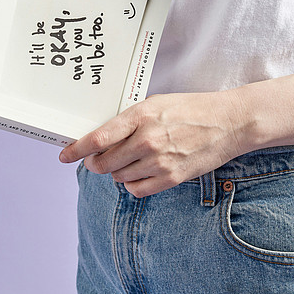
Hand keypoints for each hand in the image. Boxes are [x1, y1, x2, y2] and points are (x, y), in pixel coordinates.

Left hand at [59, 91, 249, 197]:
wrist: (229, 122)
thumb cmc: (192, 109)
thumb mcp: (156, 104)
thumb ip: (129, 121)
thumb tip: (102, 139)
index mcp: (141, 115)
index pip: (98, 138)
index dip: (76, 149)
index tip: (64, 155)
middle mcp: (147, 140)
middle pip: (103, 163)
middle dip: (95, 163)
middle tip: (98, 159)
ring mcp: (159, 161)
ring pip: (118, 177)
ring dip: (117, 172)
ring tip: (130, 160)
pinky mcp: (172, 177)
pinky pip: (136, 190)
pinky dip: (132, 184)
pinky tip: (139, 173)